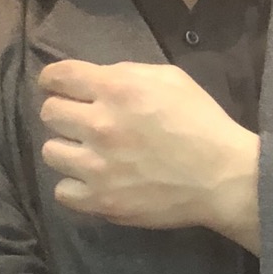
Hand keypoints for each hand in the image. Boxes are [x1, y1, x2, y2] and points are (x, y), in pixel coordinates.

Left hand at [39, 59, 260, 247]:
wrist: (223, 177)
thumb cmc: (201, 122)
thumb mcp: (170, 78)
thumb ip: (126, 73)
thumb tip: (95, 79)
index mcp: (117, 89)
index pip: (58, 76)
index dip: (53, 80)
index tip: (57, 87)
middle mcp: (100, 125)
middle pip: (49, 113)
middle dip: (64, 113)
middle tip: (81, 122)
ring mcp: (97, 166)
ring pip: (50, 151)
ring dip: (67, 149)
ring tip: (87, 153)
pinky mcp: (101, 200)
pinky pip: (61, 190)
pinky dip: (74, 186)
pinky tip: (92, 181)